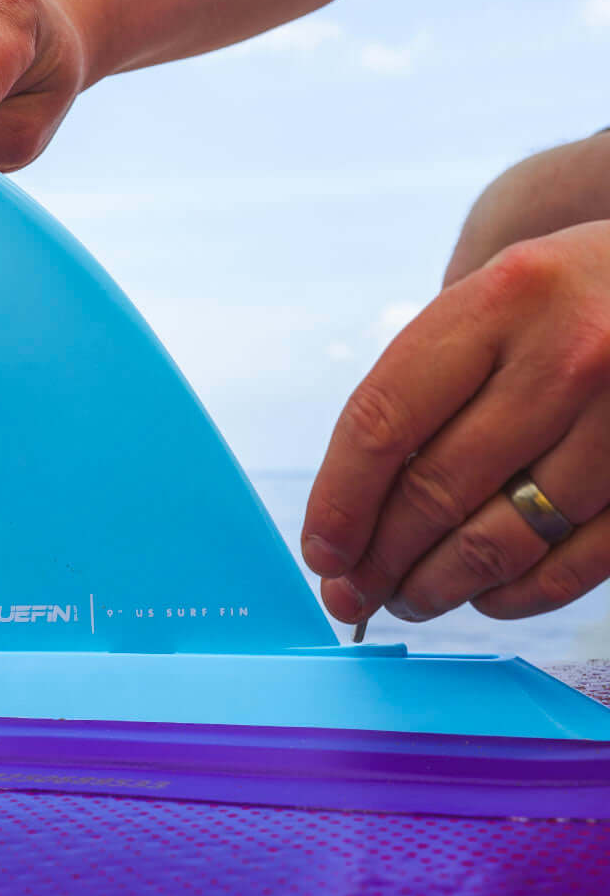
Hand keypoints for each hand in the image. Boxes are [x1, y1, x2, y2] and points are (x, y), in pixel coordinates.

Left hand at [302, 221, 609, 628]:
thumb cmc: (565, 301)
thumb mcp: (493, 302)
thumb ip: (427, 388)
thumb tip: (354, 513)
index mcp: (502, 299)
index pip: (385, 420)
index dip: (339, 501)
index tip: (321, 550)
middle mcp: (570, 354)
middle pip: (437, 489)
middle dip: (379, 559)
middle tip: (353, 592)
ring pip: (503, 540)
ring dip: (440, 586)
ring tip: (409, 596)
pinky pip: (575, 565)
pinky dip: (517, 594)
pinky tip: (484, 595)